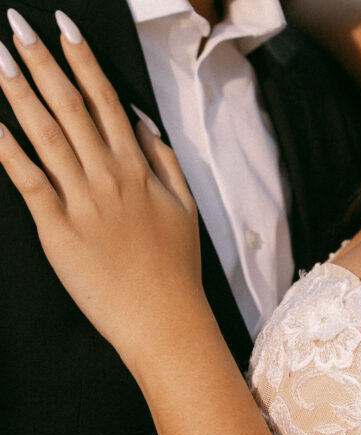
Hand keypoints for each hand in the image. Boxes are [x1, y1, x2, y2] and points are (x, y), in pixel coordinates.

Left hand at [0, 13, 204, 373]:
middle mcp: (109, 178)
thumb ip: (164, 161)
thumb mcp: (185, 209)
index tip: (63, 28)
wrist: (166, 321)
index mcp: (138, 171)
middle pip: (70, 108)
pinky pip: (29, 181)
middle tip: (16, 26)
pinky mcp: (59, 231)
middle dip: (42, 62)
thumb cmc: (176, 271)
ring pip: (47, 135)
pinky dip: (8, 150)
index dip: (83, 61)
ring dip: (19, 92)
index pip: (106, 102)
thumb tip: (142, 122)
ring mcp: (83, 203)